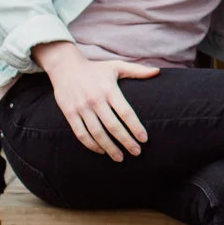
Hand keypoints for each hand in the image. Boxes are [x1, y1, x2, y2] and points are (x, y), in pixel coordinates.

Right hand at [34, 40, 157, 161]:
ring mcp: (81, 108)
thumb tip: (158, 72)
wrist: (65, 67)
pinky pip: (81, 133)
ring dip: (109, 147)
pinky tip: (101, 151)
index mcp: (109, 89)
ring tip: (120, 158)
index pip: (125, 112)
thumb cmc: (96, 69)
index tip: (144, 139)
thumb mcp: (116, 66)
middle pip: (113, 126)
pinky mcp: (70, 113)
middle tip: (137, 152)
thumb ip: (137, 70)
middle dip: (126, 141)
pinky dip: (91, 145)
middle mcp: (95, 99)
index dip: (135, 127)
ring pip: (97, 133)